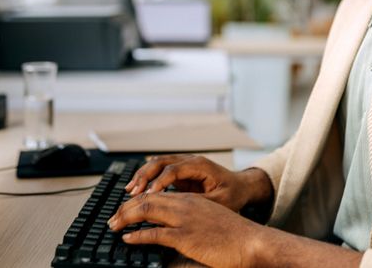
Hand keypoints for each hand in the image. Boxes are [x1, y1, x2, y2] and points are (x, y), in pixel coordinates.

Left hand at [108, 191, 263, 267]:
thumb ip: (192, 217)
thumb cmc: (234, 235)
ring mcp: (184, 220)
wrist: (251, 242)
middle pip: (146, 199)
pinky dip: (137, 235)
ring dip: (125, 218)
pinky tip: (128, 238)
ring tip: (113, 225)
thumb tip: (174, 227)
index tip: (125, 209)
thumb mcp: (210, 218)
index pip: (156, 194)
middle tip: (112, 218)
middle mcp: (185, 205)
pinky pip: (154, 234)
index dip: (137, 201)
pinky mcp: (185, 237)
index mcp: (190, 199)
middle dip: (125, 208)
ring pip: (146, 211)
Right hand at [125, 154, 270, 211]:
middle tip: (132, 193)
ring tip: (129, 191)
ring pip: (157, 164)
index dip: (159, 182)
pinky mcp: (180, 171)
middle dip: (144, 176)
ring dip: (142, 176)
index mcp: (200, 165)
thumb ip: (201, 204)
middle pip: (161, 162)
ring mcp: (184, 164)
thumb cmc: (234, 193)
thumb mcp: (221, 202)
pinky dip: (146, 178)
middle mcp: (189, 160)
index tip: (148, 196)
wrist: (242, 186)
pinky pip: (159, 171)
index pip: (174, 170)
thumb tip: (180, 210)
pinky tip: (136, 189)